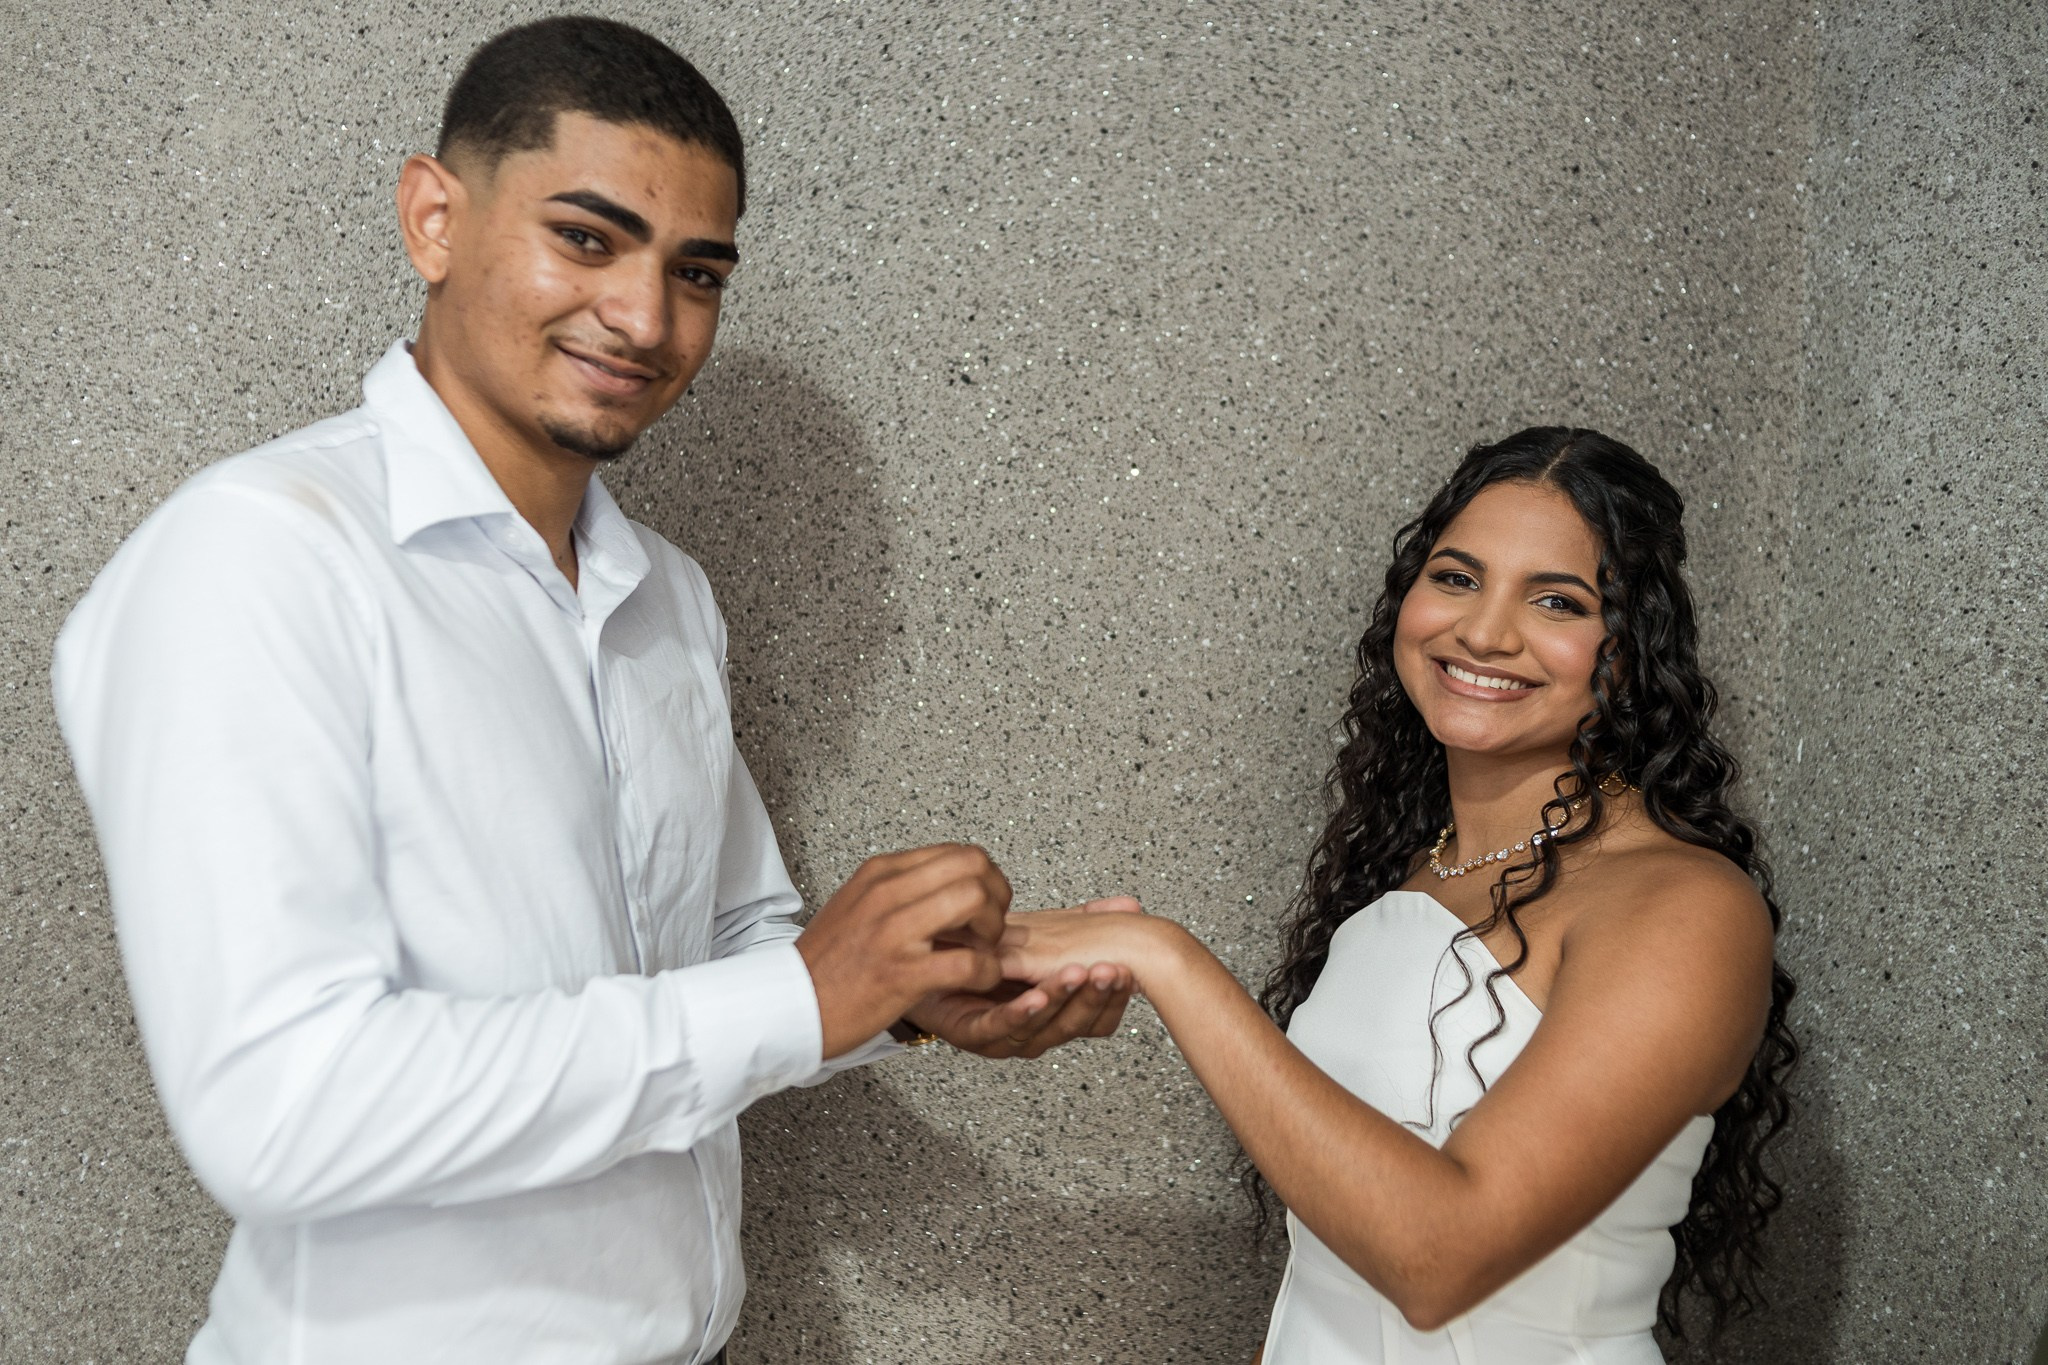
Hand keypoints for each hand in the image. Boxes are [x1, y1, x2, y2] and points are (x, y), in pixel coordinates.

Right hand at [797, 844, 1010, 1058]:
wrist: (787, 1007)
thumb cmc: (823, 965)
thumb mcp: (855, 905)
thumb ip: (895, 889)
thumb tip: (939, 883)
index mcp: (880, 874)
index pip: (957, 851)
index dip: (985, 877)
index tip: (984, 904)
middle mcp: (888, 894)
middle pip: (974, 864)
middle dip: (998, 895)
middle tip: (990, 926)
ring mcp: (894, 932)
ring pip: (975, 900)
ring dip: (994, 928)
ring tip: (982, 951)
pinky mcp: (902, 974)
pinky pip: (969, 962)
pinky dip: (987, 971)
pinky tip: (976, 979)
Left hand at [908, 897, 1141, 1058]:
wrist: (923, 964)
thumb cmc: (984, 954)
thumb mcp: (1042, 934)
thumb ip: (1083, 922)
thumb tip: (1130, 907)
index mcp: (1056, 1010)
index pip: (1100, 1013)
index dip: (1116, 994)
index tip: (1132, 970)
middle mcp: (1035, 1028)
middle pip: (1077, 1022)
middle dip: (1096, 995)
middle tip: (1110, 970)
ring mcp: (1005, 1034)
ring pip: (1042, 1025)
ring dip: (1061, 998)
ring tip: (1077, 974)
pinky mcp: (973, 1033)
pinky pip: (1000, 1026)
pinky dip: (1020, 1011)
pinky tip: (1034, 994)